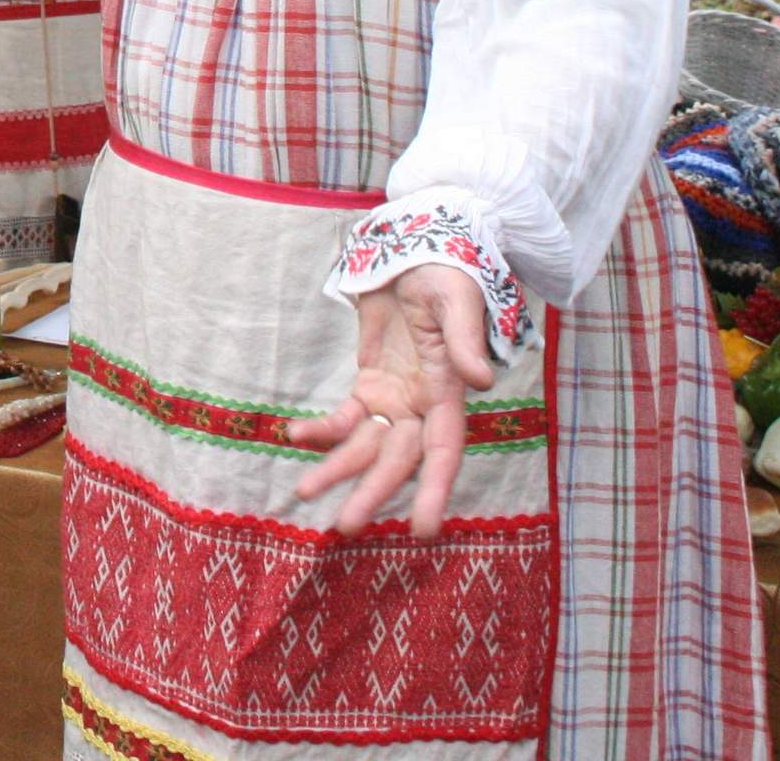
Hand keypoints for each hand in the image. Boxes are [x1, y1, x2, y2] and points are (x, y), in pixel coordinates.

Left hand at [288, 264, 499, 539]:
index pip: (444, 449)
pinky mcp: (371, 383)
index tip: (424, 530)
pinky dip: (323, 430)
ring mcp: (395, 396)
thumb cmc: (447, 272)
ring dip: (337, 469)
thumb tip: (482, 382)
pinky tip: (296, 435)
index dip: (434, 488)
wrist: (418, 248)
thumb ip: (462, 342)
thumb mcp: (456, 301)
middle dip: (372, 491)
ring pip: (367, 445)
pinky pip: (346, 416)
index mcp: (449, 391)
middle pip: (397, 458)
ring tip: (304, 493)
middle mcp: (423, 404)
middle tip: (345, 526)